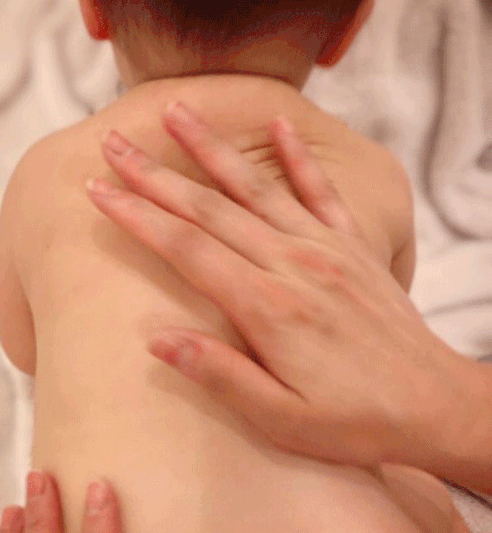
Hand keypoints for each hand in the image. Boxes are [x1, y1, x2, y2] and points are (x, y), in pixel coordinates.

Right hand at [86, 102, 473, 473]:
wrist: (433, 405)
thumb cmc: (354, 422)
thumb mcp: (281, 419)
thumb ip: (219, 375)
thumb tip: (156, 339)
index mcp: (266, 308)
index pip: (186, 250)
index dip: (137, 218)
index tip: (98, 192)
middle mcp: (293, 266)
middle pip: (210, 209)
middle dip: (156, 174)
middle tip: (115, 142)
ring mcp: (326, 250)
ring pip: (257, 187)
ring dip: (213, 148)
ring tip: (179, 110)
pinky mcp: (354, 248)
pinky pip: (322, 190)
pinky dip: (298, 155)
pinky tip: (278, 122)